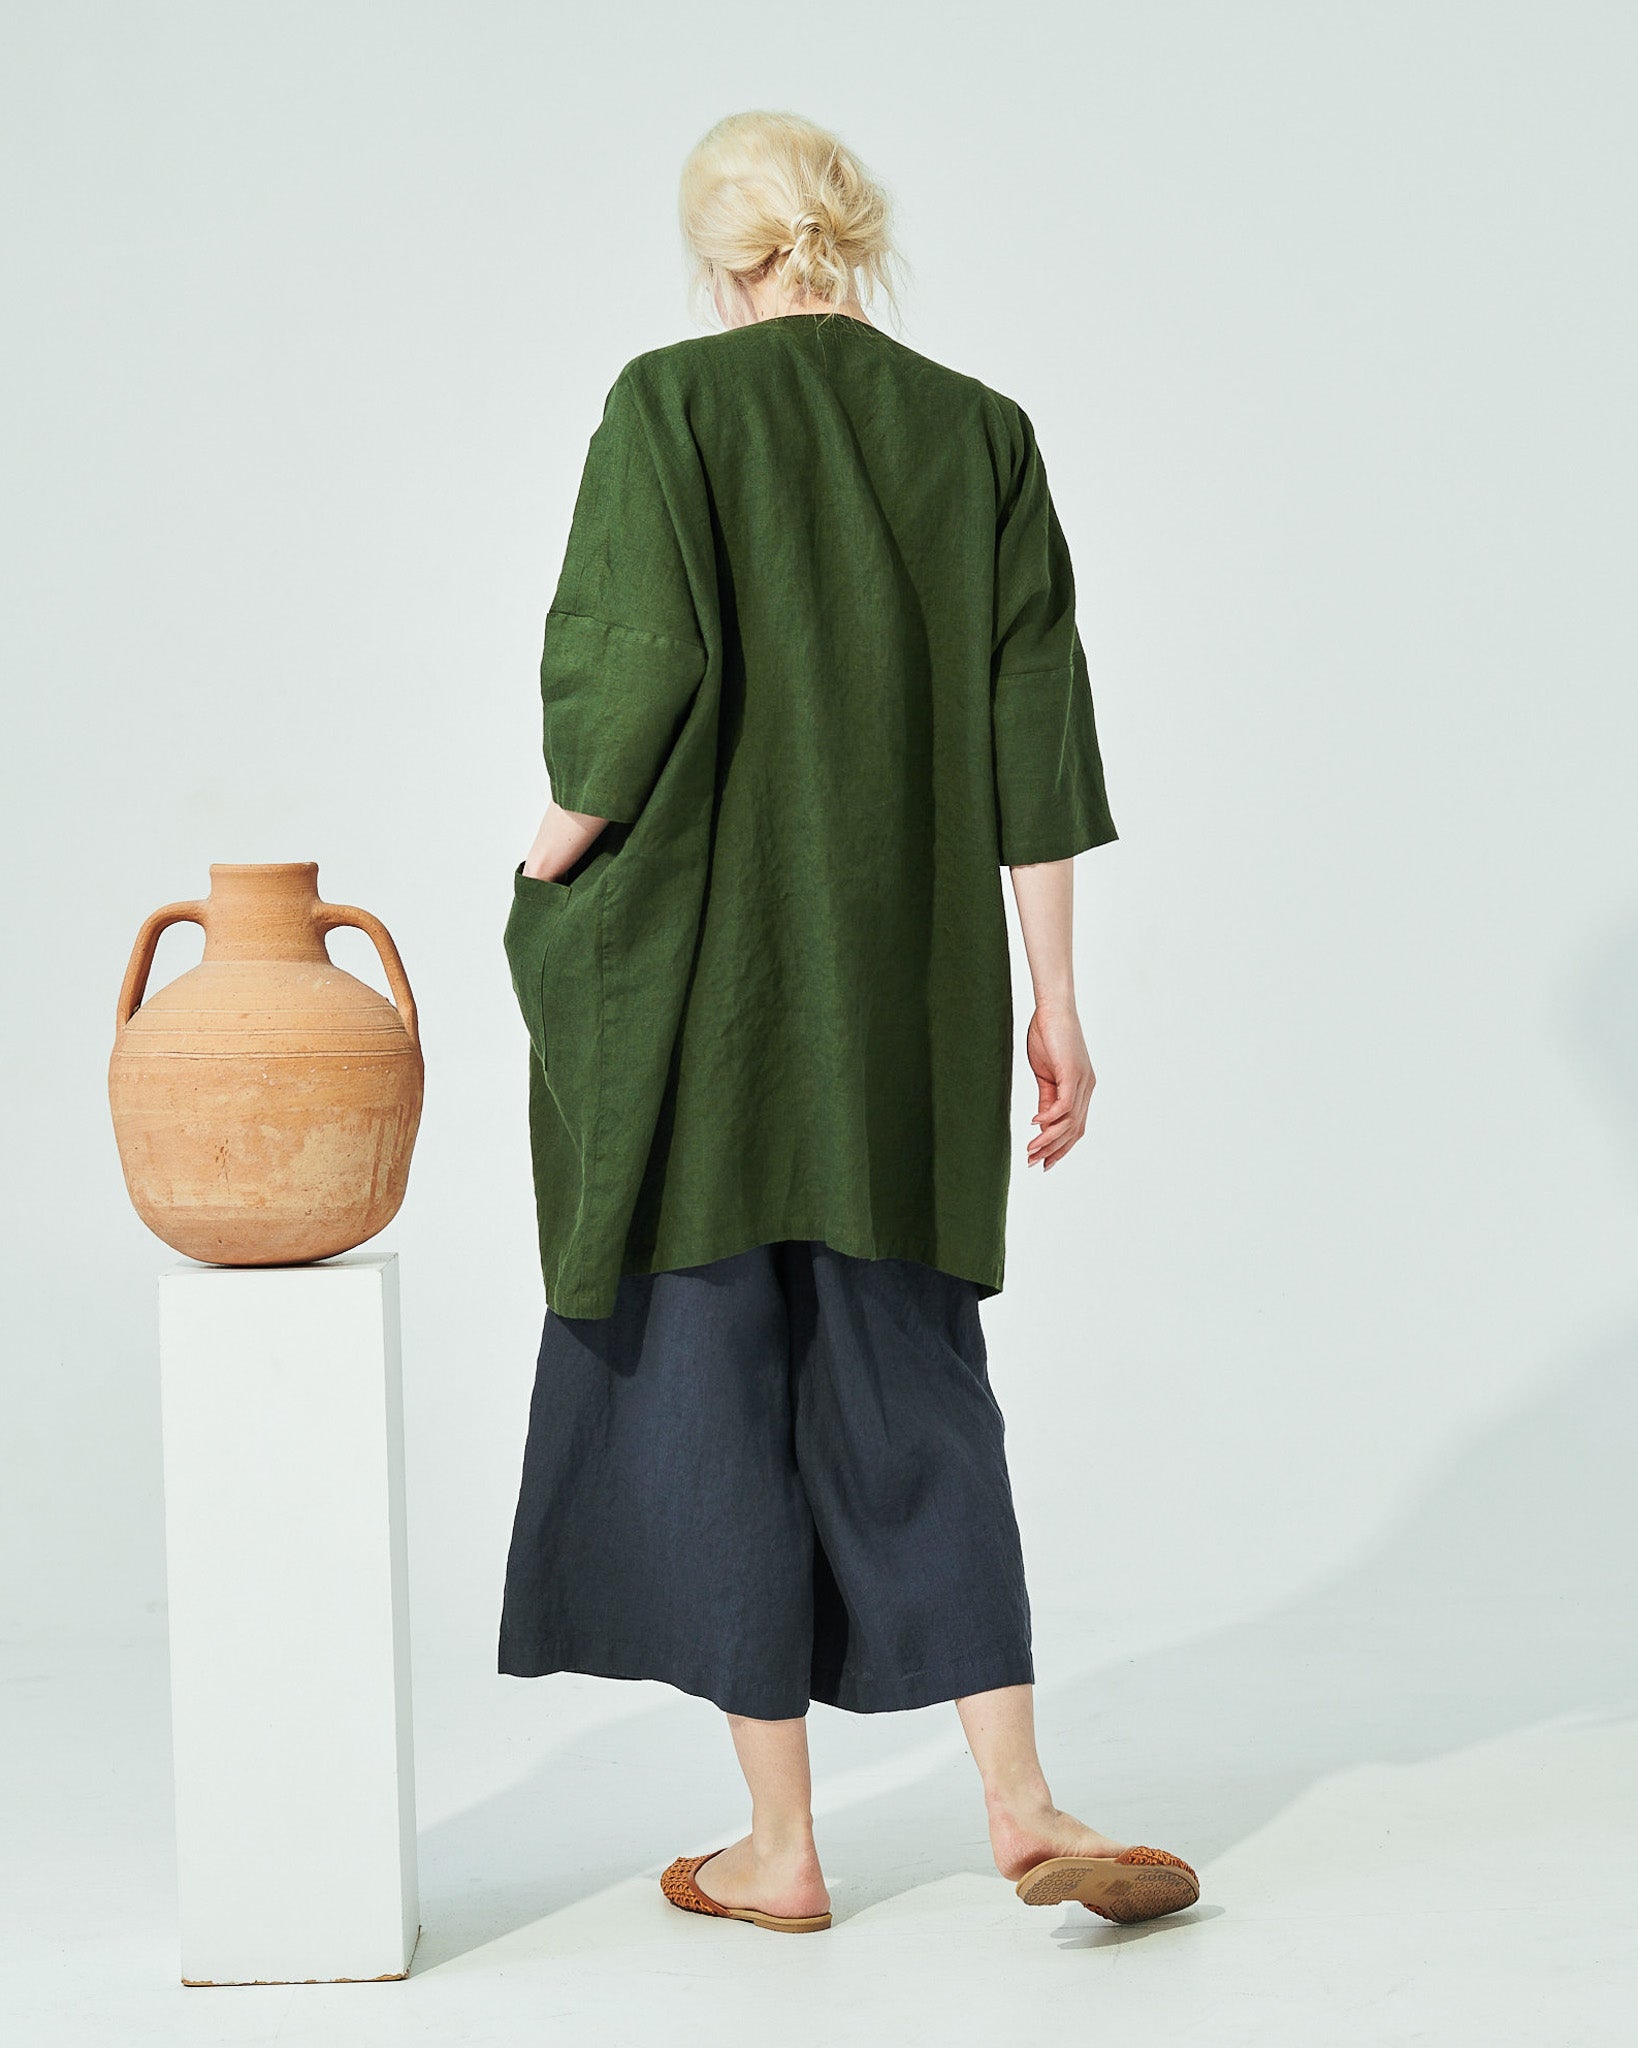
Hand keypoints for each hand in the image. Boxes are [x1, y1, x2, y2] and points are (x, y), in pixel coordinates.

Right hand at [1025, 1002, 1095, 1169]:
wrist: (1052, 1008)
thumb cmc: (1047, 1036)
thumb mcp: (1044, 1075)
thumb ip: (1046, 1100)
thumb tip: (1042, 1125)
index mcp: (1082, 1089)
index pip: (1075, 1128)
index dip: (1060, 1148)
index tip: (1042, 1162)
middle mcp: (1087, 1088)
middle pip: (1074, 1131)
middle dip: (1053, 1151)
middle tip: (1032, 1163)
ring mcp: (1082, 1081)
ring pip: (1069, 1123)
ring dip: (1048, 1140)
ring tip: (1030, 1150)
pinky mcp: (1073, 1073)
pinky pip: (1063, 1105)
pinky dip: (1049, 1118)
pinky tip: (1033, 1124)